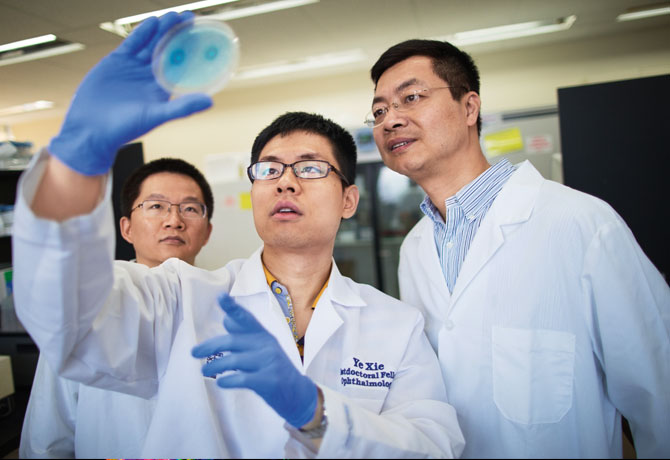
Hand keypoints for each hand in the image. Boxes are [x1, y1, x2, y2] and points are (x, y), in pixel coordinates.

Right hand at [49, 11, 212, 175]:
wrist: (92, 128)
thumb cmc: (125, 128)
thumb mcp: (157, 116)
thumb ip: (182, 107)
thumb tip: (209, 102)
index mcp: (163, 88)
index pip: (180, 65)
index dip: (190, 51)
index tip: (201, 38)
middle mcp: (150, 76)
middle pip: (167, 50)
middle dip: (177, 34)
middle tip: (190, 18)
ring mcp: (134, 67)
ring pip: (151, 44)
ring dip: (162, 30)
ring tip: (174, 16)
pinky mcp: (117, 61)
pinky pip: (132, 43)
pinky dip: (142, 33)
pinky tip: (152, 22)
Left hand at [192, 294, 317, 427]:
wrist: (298, 394)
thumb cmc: (274, 370)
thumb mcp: (263, 349)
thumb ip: (245, 336)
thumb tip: (227, 320)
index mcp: (264, 336)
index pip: (246, 318)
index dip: (233, 308)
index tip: (221, 297)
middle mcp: (267, 345)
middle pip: (232, 341)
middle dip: (210, 345)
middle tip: (193, 352)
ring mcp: (269, 362)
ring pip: (234, 360)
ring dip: (215, 366)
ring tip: (204, 371)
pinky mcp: (269, 381)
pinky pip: (242, 378)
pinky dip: (228, 380)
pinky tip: (221, 383)